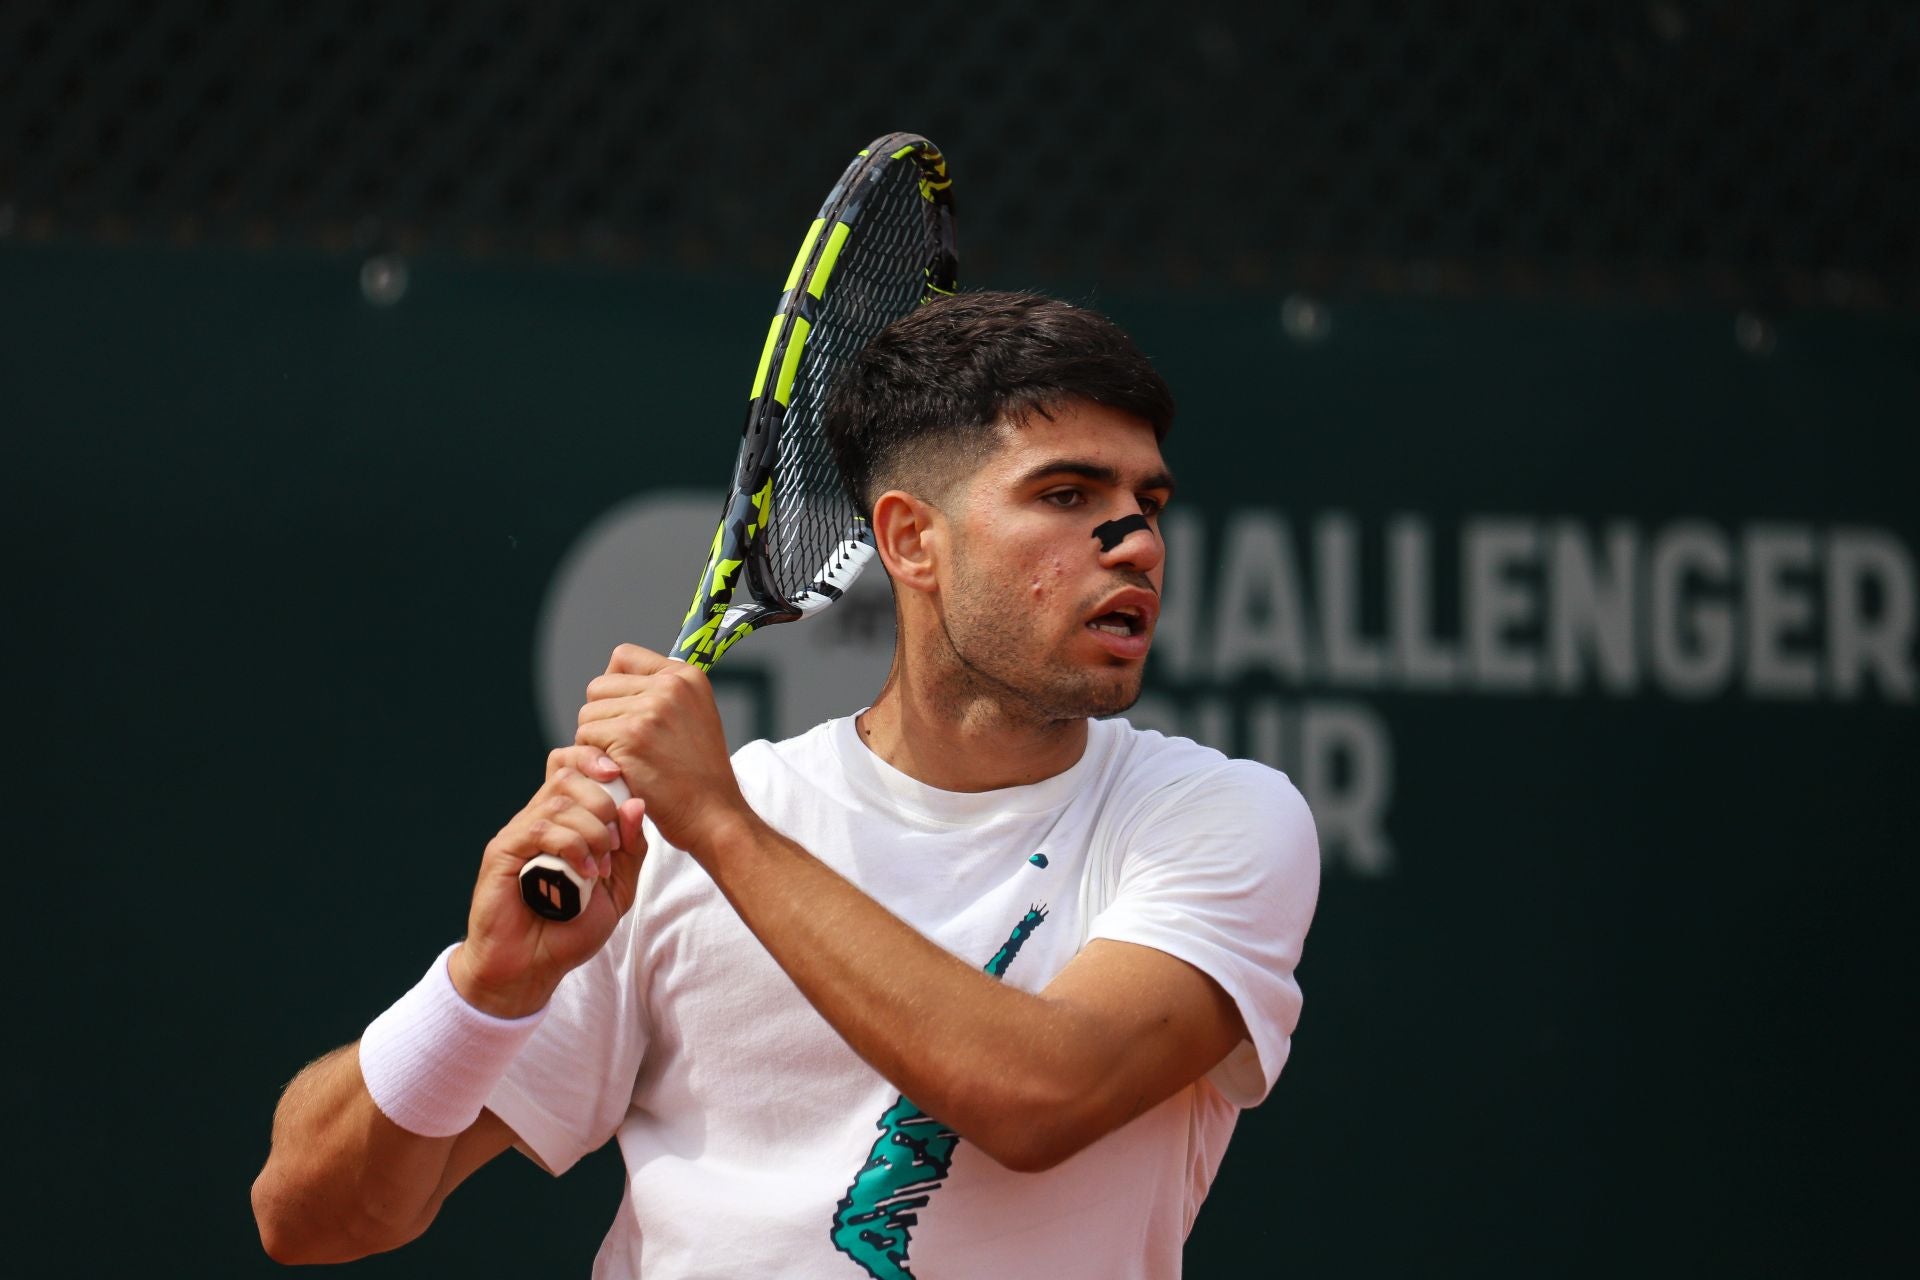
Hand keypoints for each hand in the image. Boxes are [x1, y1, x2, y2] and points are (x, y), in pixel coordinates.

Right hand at [452, 747, 648, 1017]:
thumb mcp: (618, 890)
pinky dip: (571, 846)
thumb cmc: (569, 930)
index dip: (594, 761)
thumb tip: (636, 803)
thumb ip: (631, 849)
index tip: (620, 777)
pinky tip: (585, 873)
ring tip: (601, 868)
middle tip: (615, 844)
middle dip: (603, 802)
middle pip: (568, 776)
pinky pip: (540, 828)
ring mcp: (518, 835)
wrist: (530, 968)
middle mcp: (538, 821)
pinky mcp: (502, 853)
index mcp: (563, 822)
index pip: (571, 767)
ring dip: (592, 830)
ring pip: (559, 801)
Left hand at [574, 644, 754, 857]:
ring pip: (587, 714)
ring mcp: (650, 710)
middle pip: (599, 686)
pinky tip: (620, 774)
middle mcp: (669, 685)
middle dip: (602, 717)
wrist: (712, 814)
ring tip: (626, 762)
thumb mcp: (694, 716)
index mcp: (686, 675)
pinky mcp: (630, 737)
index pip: (624, 656)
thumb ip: (661, 693)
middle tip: (625, 747)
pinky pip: (585, 739)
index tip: (624, 713)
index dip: (615, 685)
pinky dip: (594, 760)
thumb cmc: (698, 775)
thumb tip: (614, 676)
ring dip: (595, 741)